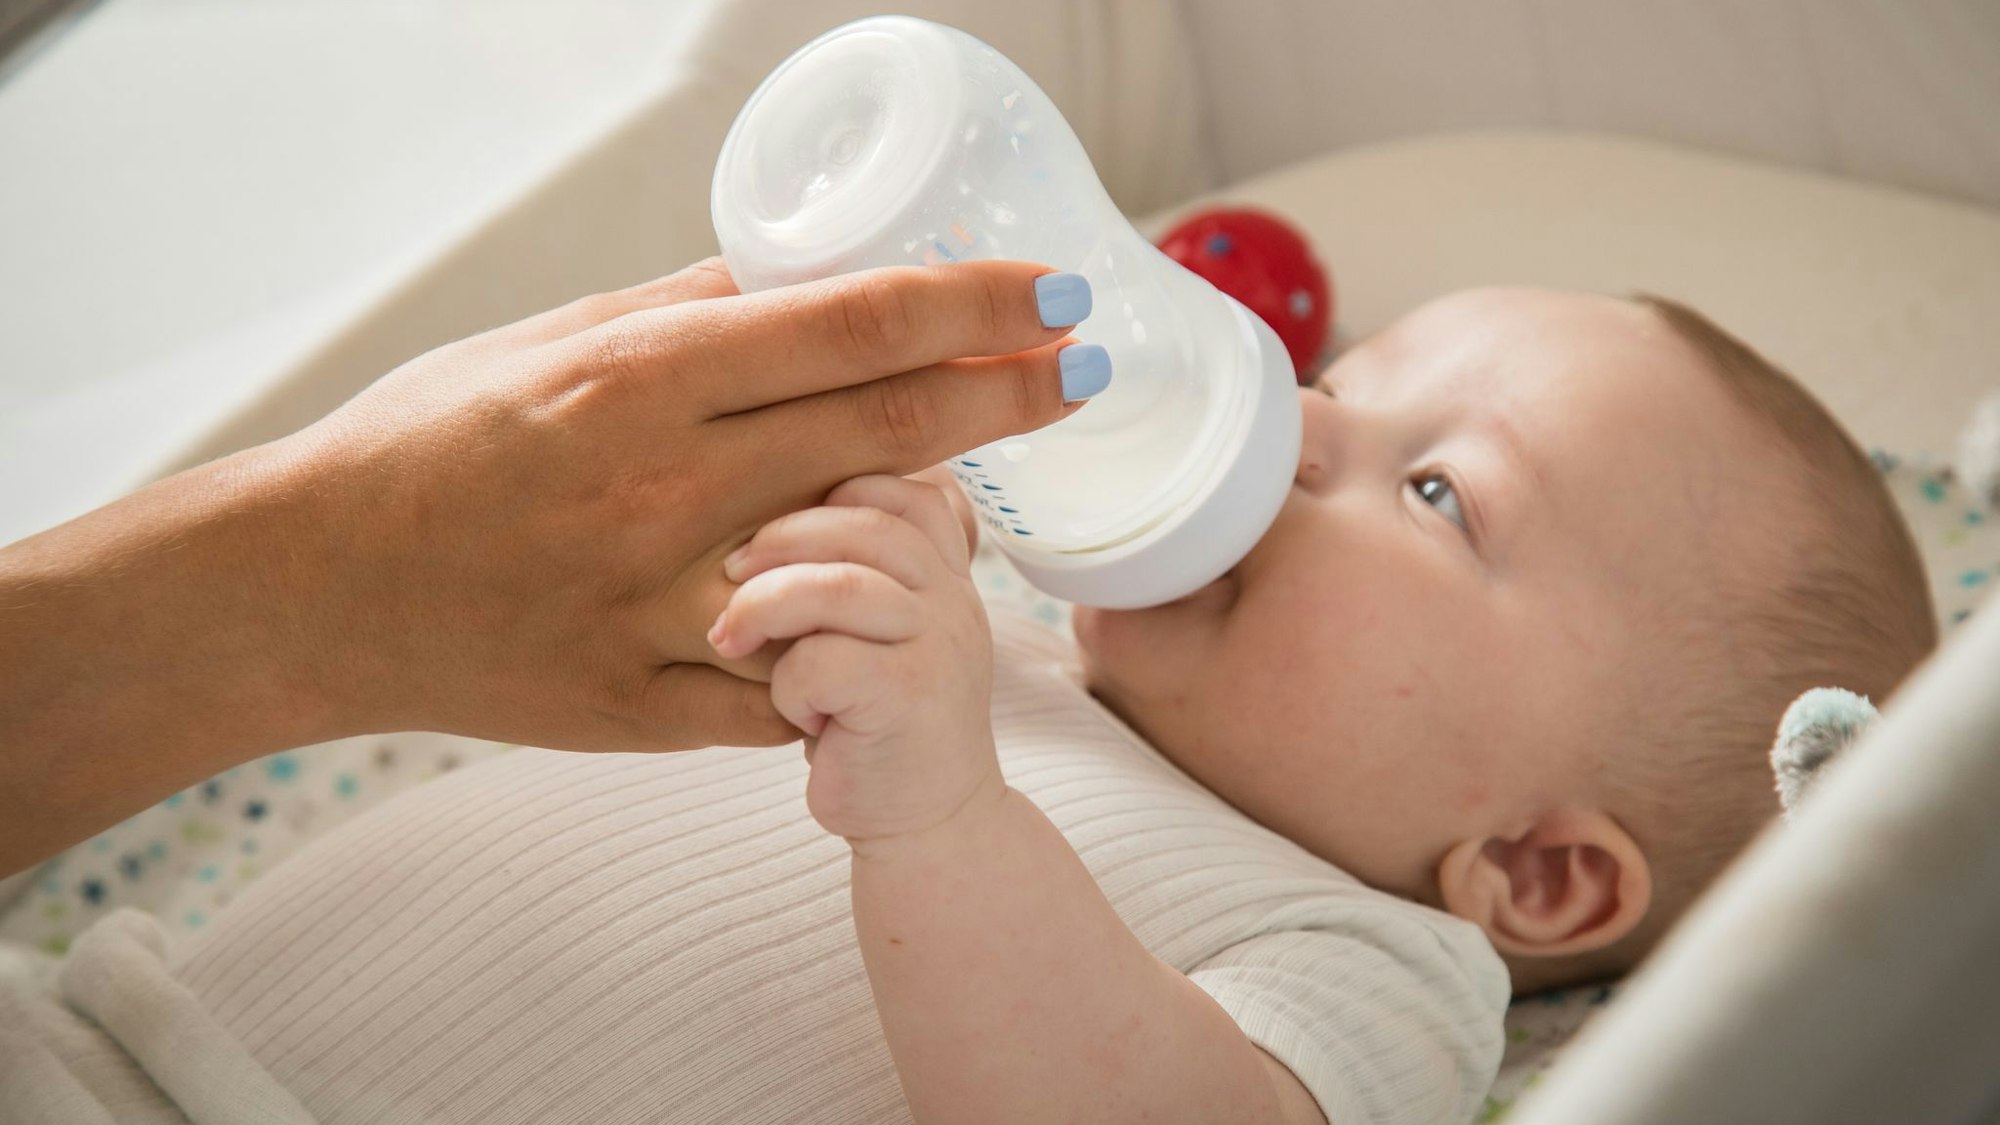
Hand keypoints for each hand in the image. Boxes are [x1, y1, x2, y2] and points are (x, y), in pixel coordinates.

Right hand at [273, 258, 1084, 752]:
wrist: (313, 589)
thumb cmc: (428, 446)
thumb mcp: (550, 343)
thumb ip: (686, 312)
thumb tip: (805, 271)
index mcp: (638, 380)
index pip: (851, 329)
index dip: (975, 308)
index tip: (1055, 295)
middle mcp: (660, 489)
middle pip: (884, 436)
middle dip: (1007, 397)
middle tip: (1082, 368)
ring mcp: (657, 607)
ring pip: (856, 572)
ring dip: (936, 534)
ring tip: (968, 504)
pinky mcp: (642, 704)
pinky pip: (791, 687)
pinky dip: (845, 652)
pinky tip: (868, 622)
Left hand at [709, 475, 1000, 842]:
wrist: (928, 825)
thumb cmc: (877, 726)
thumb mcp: (879, 636)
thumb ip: (854, 574)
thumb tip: (752, 513)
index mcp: (946, 574)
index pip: (900, 488)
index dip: (831, 490)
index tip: (775, 532)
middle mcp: (954, 599)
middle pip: (863, 522)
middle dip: (778, 539)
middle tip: (726, 576)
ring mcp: (939, 647)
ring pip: (840, 585)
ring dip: (765, 605)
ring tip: (726, 638)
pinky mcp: (909, 700)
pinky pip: (823, 659)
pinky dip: (787, 682)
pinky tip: (789, 712)